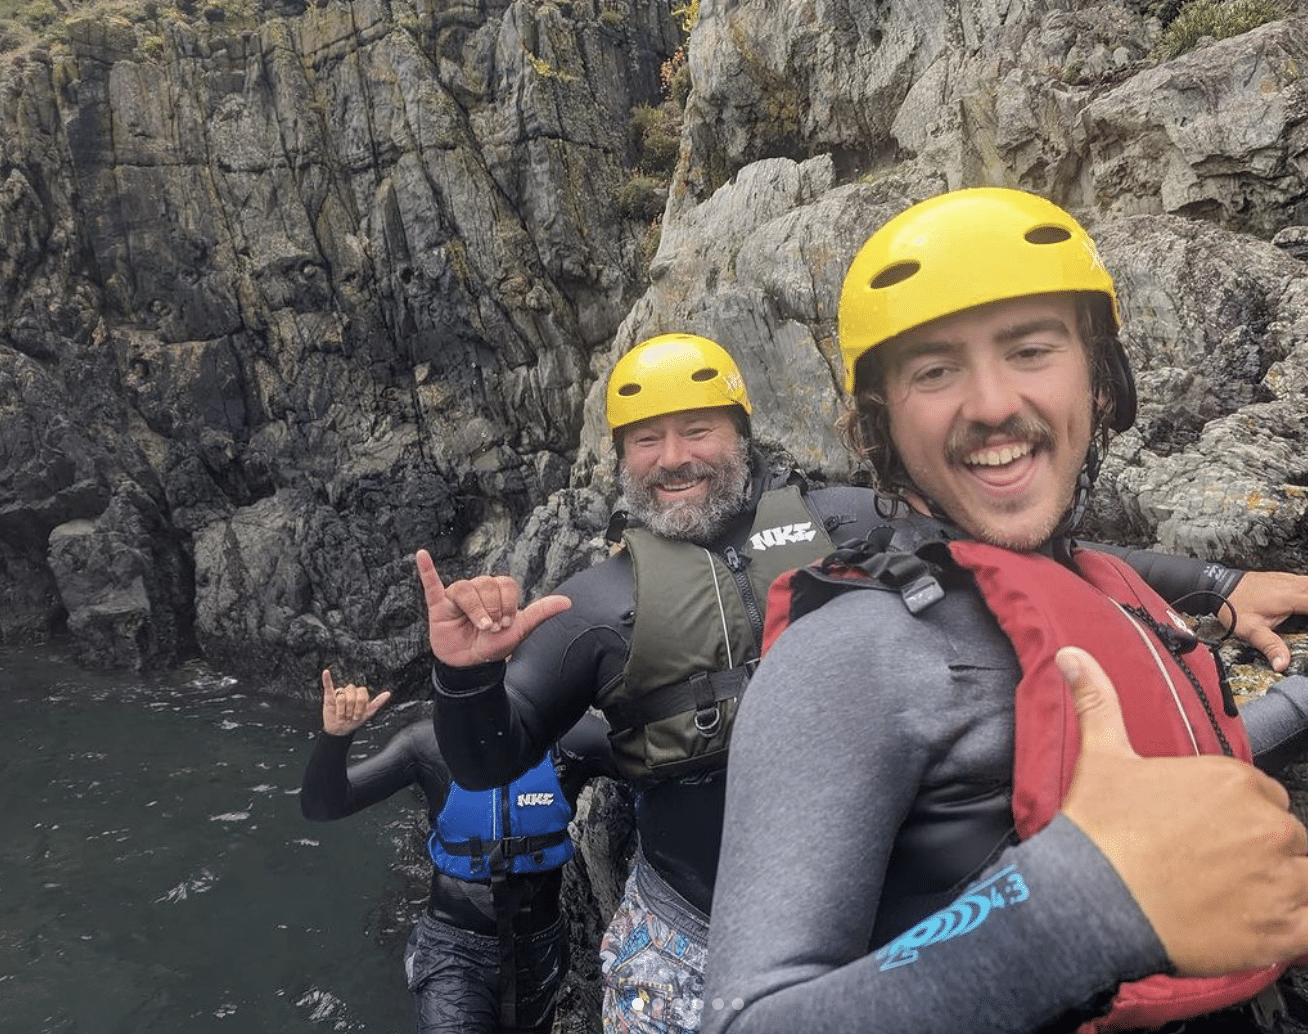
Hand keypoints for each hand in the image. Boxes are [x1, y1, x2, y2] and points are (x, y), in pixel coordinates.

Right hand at [321, 669, 391, 735]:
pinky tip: (326, 672)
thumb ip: (377, 703)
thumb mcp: (368, 713)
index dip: (360, 706)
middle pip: (352, 694)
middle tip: (349, 717)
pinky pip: (328, 685)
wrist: (340, 730)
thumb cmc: (354, 721)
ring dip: (341, 709)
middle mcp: (351, 692)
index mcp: (360, 694)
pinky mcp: (330, 696)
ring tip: (341, 716)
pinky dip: (327, 679)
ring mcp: (340, 693)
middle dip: (350, 709)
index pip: (362, 693)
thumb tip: (388, 693)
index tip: (358, 716)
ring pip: (341, 696)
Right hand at [415, 549, 571, 667]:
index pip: (505, 584)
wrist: (471, 666)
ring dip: (475, 610)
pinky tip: (422, 555)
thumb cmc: (494, 645)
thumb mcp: (520, 629)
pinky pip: (431, 583)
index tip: (507, 624)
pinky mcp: (439, 605)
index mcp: (497, 591)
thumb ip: (541, 612)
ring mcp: (457, 596)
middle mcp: (477, 589)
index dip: (509, 605)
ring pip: (465, 589)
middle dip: (493, 609)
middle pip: (486, 584)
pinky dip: (426, 569)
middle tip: (491, 628)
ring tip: (479, 627)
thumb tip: (568, 601)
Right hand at [1057, 645, 1307, 974]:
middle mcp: (1266, 823)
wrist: (1091, 900)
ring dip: (1279, 888)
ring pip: (1304, 878)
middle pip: (1287, 837)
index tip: (1205, 835)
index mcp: (1232, 779)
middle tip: (1211, 871)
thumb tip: (1072, 655)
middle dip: (1258, 852)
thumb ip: (1099, 702)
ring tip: (1233, 901)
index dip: (1236, 816)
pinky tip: (1271, 924)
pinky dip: (1299, 925)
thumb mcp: (1101, 757)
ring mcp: (1279, 878)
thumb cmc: (1099, 831)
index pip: (1264, 797)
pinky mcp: (1282, 929)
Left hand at [1224, 570, 1307, 672]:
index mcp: (1290, 597)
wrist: (1217, 585)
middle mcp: (1293, 584)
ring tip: (1307, 614)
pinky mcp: (1285, 578)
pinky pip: (1307, 581)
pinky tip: (1306, 598)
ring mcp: (1290, 579)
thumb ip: (1270, 646)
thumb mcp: (1250, 630)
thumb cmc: (1233, 606)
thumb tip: (1282, 665)